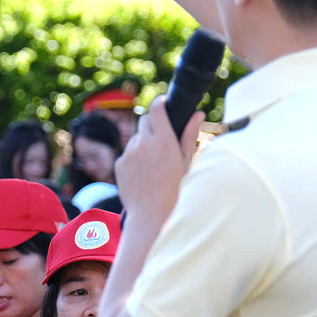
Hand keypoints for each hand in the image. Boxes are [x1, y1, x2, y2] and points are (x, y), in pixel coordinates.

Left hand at [112, 96, 204, 225]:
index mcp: (164, 141)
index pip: (157, 109)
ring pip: (136, 138)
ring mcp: (129, 153)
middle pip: (144, 120)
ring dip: (144, 144)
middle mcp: (144, 144)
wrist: (152, 213)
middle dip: (152, 124)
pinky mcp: (119, 163)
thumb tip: (197, 113)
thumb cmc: (175, 188)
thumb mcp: (186, 162)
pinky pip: (127, 153)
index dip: (160, 103)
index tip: (163, 103)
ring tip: (154, 164)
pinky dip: (135, 158)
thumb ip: (189, 135)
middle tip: (161, 138)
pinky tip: (144, 174)